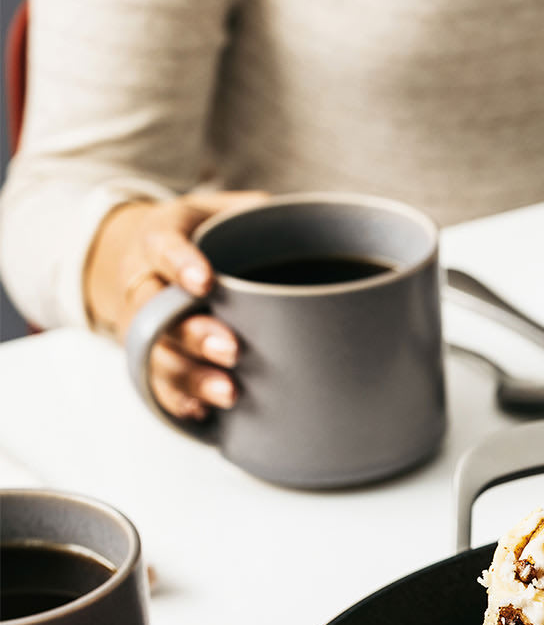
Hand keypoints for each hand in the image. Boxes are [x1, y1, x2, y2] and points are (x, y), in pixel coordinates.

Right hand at [84, 190, 266, 421]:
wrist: (153, 258)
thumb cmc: (204, 236)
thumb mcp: (225, 211)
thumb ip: (261, 216)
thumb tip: (319, 226)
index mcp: (160, 237)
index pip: (163, 246)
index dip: (180, 264)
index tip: (206, 281)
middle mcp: (143, 282)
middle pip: (157, 311)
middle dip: (194, 334)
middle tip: (233, 350)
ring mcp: (142, 323)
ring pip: (155, 354)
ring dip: (190, 377)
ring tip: (228, 392)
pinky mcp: (149, 357)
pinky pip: (155, 384)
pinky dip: (176, 400)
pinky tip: (201, 413)